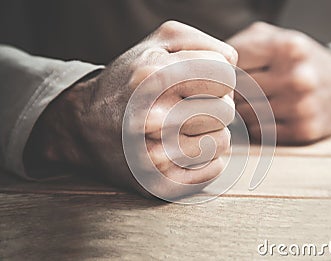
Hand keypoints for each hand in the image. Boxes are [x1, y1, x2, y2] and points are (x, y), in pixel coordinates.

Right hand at [24, 21, 237, 197]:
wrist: (87, 126)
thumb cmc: (131, 80)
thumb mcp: (158, 42)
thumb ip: (202, 42)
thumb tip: (232, 64)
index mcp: (153, 77)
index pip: (225, 76)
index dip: (217, 77)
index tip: (198, 83)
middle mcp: (150, 118)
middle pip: (226, 110)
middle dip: (215, 105)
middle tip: (191, 106)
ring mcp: (153, 156)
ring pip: (222, 142)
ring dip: (212, 132)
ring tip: (187, 128)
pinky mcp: (157, 184)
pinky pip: (212, 171)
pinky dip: (207, 159)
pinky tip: (185, 148)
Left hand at [228, 22, 330, 143]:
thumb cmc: (299, 61)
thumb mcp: (275, 37)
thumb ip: (241, 44)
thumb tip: (209, 69)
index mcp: (288, 47)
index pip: (232, 65)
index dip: (226, 72)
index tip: (231, 74)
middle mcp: (297, 76)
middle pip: (237, 91)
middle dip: (234, 92)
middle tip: (242, 90)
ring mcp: (302, 106)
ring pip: (245, 114)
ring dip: (245, 109)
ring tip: (257, 100)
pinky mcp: (303, 130)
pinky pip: (259, 132)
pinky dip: (257, 125)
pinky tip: (268, 115)